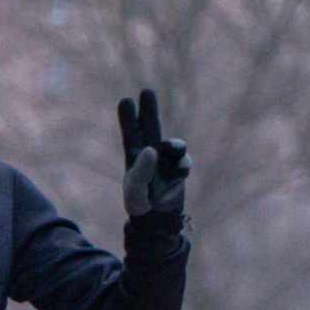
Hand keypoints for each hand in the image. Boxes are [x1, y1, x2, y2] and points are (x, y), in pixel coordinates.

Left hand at [118, 87, 189, 221]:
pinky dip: (181, 167)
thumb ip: (141, 170)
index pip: (131, 134)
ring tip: (172, 150)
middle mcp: (152, 153)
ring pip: (174, 144)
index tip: (125, 100)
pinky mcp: (180, 169)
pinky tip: (179, 174)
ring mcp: (167, 160)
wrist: (157, 218)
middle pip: (151, 127)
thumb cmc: (140, 203)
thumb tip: (152, 148)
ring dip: (174, 145)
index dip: (128, 118)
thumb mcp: (136, 190)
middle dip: (148, 110)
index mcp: (135, 156)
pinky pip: (185, 162)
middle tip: (146, 91)